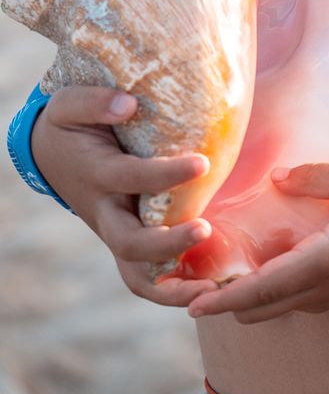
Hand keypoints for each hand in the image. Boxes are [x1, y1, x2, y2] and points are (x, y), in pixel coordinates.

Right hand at [30, 85, 217, 306]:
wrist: (52, 155)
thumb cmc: (71, 126)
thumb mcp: (70, 104)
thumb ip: (95, 101)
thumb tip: (129, 104)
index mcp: (97, 175)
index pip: (132, 178)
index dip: (167, 175)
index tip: (202, 162)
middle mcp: (106, 212)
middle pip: (130, 243)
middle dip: (167, 242)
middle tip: (204, 228)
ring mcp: (116, 232)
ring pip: (137, 275)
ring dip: (171, 289)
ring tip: (212, 289)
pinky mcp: (128, 241)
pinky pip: (146, 277)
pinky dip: (172, 291)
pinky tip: (209, 290)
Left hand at [187, 162, 328, 323]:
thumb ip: (317, 175)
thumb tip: (278, 176)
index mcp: (323, 261)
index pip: (264, 289)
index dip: (225, 298)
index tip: (192, 303)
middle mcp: (315, 288)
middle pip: (254, 308)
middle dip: (219, 300)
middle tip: (185, 278)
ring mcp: (318, 299)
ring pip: (265, 308)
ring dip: (236, 296)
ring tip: (207, 270)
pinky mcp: (321, 298)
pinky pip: (279, 301)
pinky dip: (256, 291)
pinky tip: (244, 265)